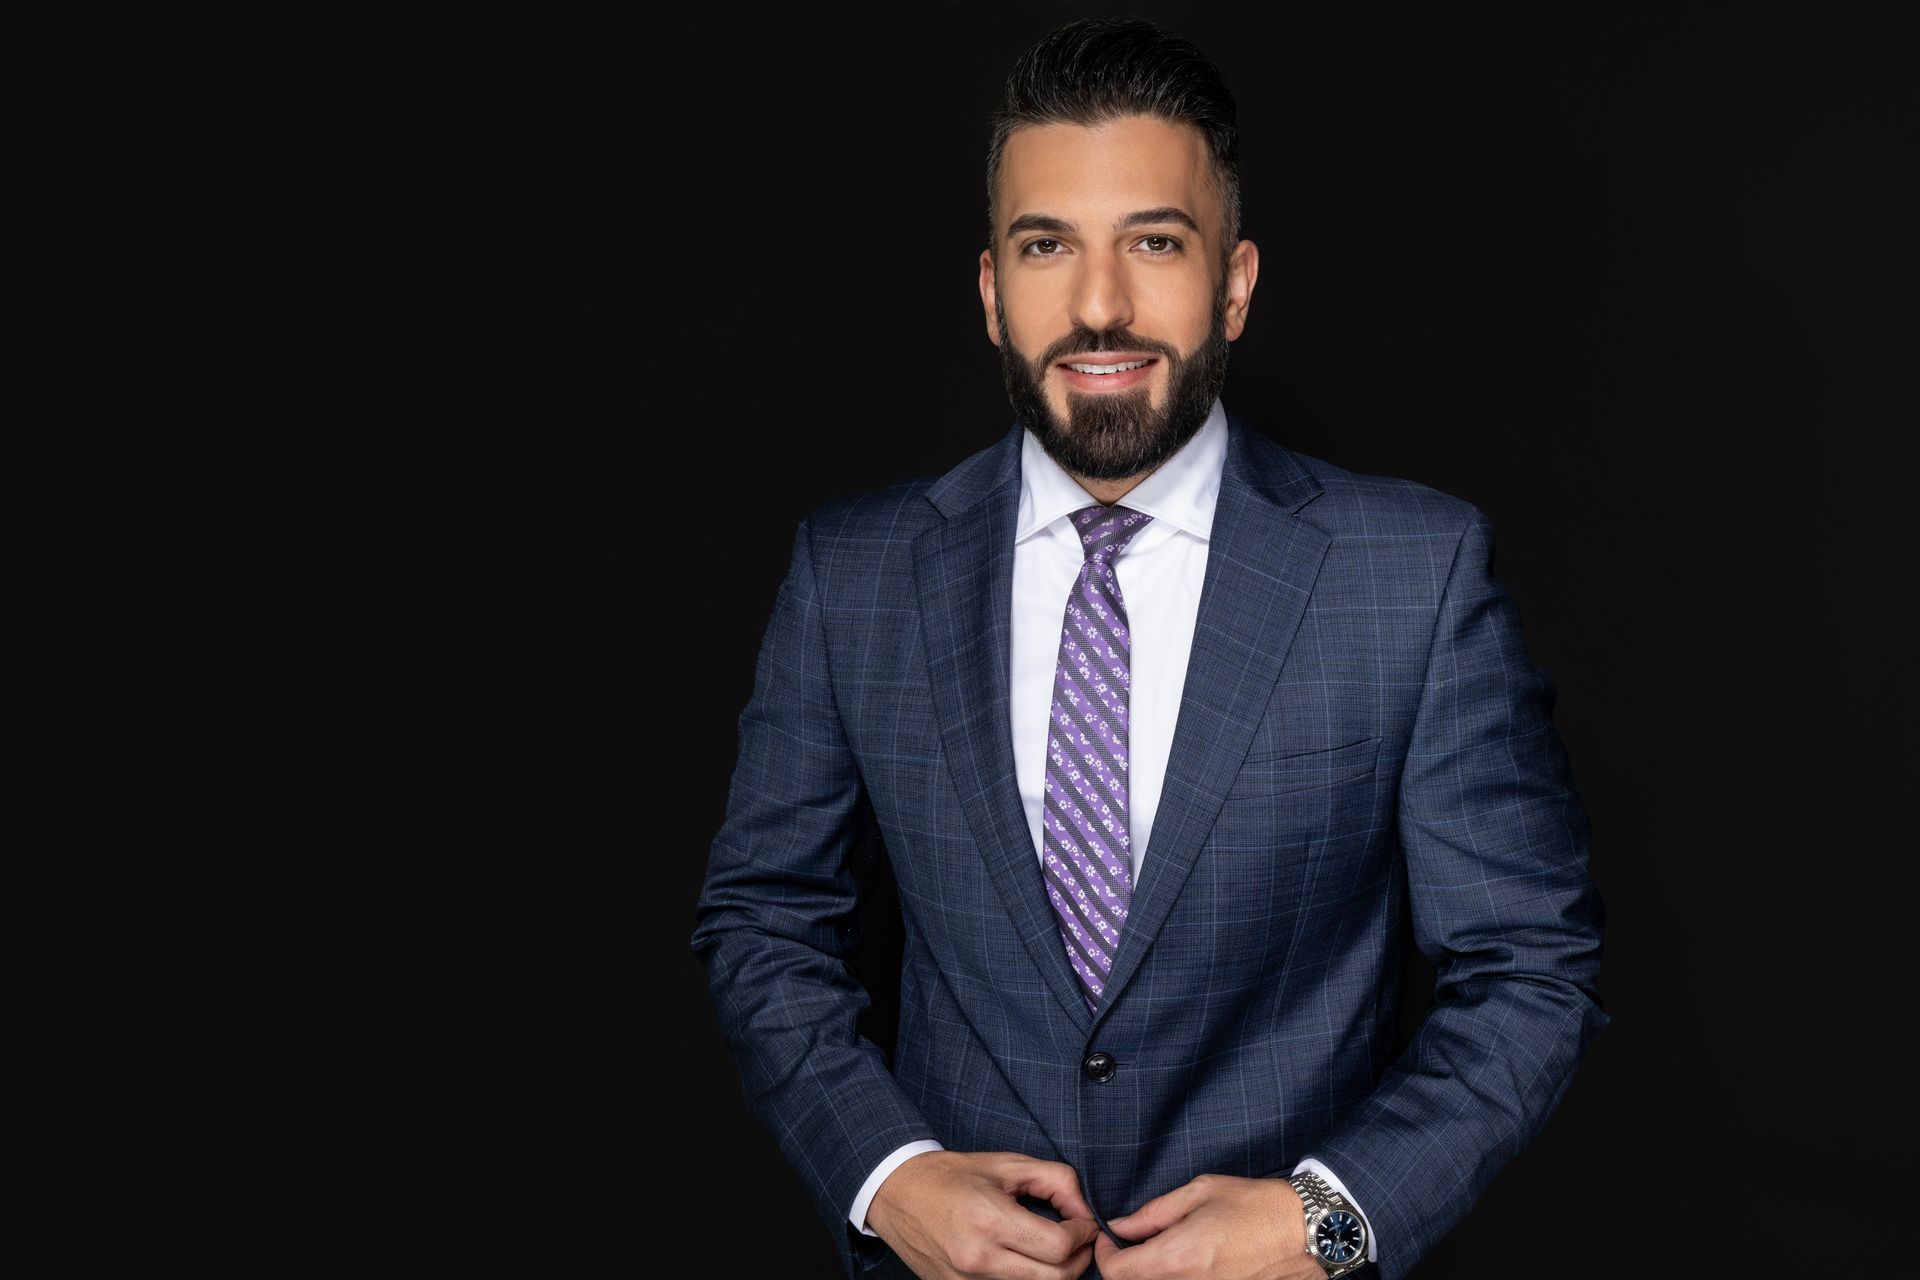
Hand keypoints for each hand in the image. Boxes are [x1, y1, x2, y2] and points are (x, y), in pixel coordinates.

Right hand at [866, 1149, 1099, 1279]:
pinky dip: (1027, 1279)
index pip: (1058, 1247)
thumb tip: (1085, 1213)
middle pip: (1055, 1279)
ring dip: (1055, 1273)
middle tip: (1078, 1240)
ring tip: (1054, 1249)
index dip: (1082, 1235)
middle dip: (1078, 1260)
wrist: (897, 1194)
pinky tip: (1027, 1260)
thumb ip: (1056, 1181)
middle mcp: (978, 1258)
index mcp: (989, 1220)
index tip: (1083, 1223)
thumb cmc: (952, 1175)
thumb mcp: (1007, 1164)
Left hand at [1093, 1173, 1322, 1279]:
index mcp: (1179, 1257)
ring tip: (1165, 1246)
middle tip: (1134, 1239)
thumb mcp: (1199, 1193)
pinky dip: (1175, 1277)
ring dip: (1151, 1271)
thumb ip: (1153, 1214)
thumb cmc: (1255, 1206)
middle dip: (1126, 1264)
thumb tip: (1120, 1226)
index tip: (1110, 1236)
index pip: (1116, 1273)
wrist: (1306, 1232)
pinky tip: (1187, 1258)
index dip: (1104, 1253)